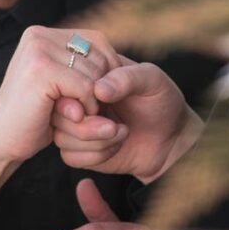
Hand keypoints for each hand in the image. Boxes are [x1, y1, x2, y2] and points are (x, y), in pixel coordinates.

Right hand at [0, 27, 126, 200]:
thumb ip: (84, 66)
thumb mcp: (62, 84)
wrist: (1, 141)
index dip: (108, 71)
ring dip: (93, 101)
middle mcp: (39, 35)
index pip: (99, 42)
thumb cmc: (34, 116)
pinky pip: (87, 87)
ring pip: (96, 74)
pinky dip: (87, 107)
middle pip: (100, 57)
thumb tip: (119, 62)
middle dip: (101, 88)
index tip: (98, 96)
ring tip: (73, 113)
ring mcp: (37, 50)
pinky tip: (71, 116)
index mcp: (44, 34)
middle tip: (81, 110)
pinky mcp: (41, 70)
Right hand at [51, 58, 203, 182]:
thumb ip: (127, 78)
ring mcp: (76, 124)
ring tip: (121, 132)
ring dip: (94, 141)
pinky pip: (70, 156)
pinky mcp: (79, 149)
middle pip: (57, 111)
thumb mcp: (152, 80)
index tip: (100, 103)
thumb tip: (99, 89)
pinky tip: (115, 146)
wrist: (171, 139)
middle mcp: (78, 98)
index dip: (76, 95)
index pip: (64, 80)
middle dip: (85, 124)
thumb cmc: (162, 102)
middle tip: (114, 126)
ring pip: (61, 136)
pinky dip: (96, 155)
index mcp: (90, 73)